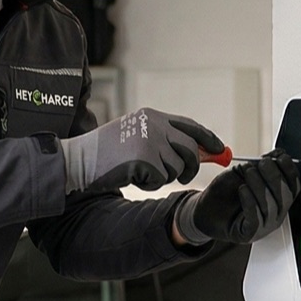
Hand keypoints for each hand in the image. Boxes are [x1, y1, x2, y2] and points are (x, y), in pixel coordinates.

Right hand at [61, 108, 226, 193]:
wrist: (79, 160)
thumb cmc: (107, 153)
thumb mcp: (137, 137)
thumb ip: (166, 141)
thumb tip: (202, 153)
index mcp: (152, 116)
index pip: (190, 126)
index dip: (208, 139)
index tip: (220, 150)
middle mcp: (154, 124)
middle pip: (190, 149)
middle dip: (191, 167)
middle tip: (184, 178)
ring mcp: (150, 141)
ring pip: (177, 167)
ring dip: (163, 177)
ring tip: (141, 172)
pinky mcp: (145, 159)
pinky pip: (161, 179)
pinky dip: (149, 184)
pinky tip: (131, 177)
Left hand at [173, 151, 300, 244]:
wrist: (205, 211)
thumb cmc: (226, 193)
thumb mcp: (246, 173)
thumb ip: (262, 165)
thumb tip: (277, 154)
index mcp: (279, 199)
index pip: (294, 185)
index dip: (289, 169)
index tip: (279, 156)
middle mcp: (275, 214)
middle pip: (285, 195)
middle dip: (274, 175)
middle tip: (262, 163)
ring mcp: (264, 226)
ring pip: (270, 206)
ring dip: (259, 184)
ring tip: (248, 172)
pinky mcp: (249, 234)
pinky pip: (255, 219)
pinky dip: (250, 201)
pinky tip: (242, 189)